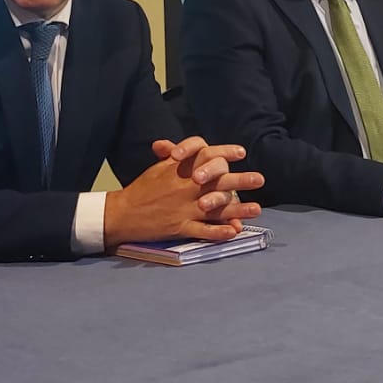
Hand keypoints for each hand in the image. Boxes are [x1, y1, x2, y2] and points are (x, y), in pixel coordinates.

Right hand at [105, 137, 263, 245]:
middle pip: (217, 181)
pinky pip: (203, 230)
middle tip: (260, 179)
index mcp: (180, 169)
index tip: (241, 153)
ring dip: (238, 208)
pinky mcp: (180, 227)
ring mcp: (184, 208)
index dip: (225, 152)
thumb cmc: (143, 189)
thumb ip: (177, 158)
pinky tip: (234, 231)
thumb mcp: (159, 168)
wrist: (122, 213)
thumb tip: (192, 150)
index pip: (206, 155)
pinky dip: (219, 232)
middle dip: (240, 180)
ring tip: (256, 209)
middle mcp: (185, 187)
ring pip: (216, 207)